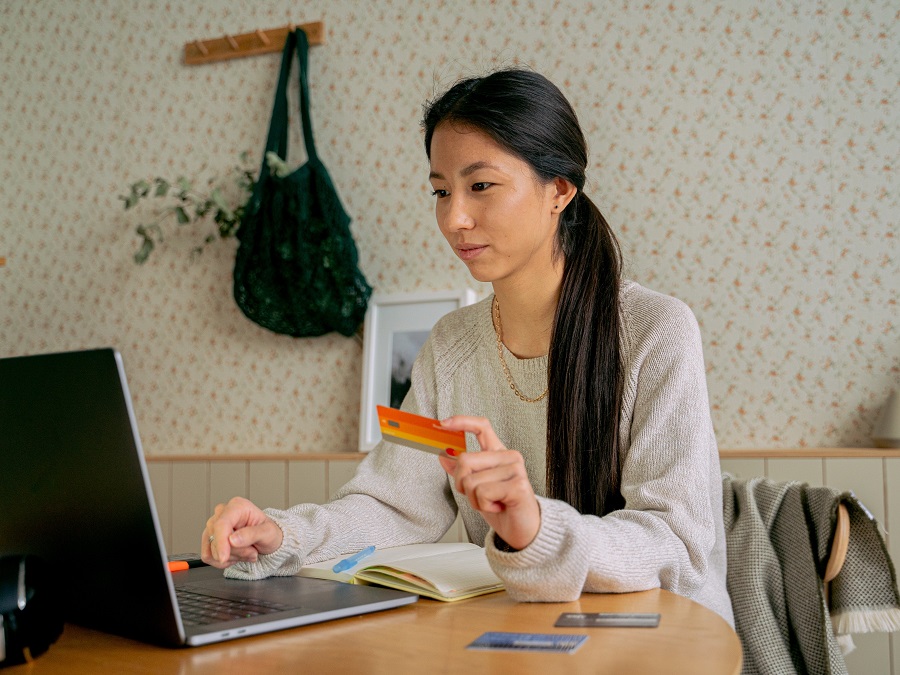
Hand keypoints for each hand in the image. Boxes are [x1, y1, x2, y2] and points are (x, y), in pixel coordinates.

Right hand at [200, 496, 283, 567]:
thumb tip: (232, 540)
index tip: (224, 557)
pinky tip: (237, 556)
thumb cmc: (267, 533)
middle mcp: (222, 513)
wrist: (265, 540)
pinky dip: (224, 561)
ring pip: (212, 550)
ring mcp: (213, 526)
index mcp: (237, 506)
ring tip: (247, 552)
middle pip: (216, 538)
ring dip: (232, 557)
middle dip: (235, 552)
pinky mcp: (208, 538)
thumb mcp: (268, 532)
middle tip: (252, 552)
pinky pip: (208, 556)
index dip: (221, 542)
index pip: (221, 524)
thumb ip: (252, 534)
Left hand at [437, 416, 539, 549]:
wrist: (523, 530)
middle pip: (465, 460)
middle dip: (462, 484)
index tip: (443, 424)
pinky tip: (498, 507)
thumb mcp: (476, 488)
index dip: (461, 422)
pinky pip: (482, 493)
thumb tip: (443, 456)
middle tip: (480, 496)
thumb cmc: (502, 508)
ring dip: (474, 500)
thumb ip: (463, 471)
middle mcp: (508, 457)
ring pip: (471, 481)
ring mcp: (515, 469)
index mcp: (498, 453)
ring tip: (492, 503)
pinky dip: (484, 505)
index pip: (481, 427)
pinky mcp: (518, 485)